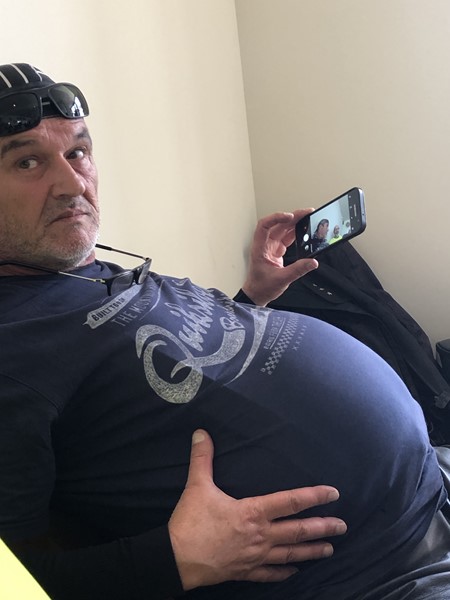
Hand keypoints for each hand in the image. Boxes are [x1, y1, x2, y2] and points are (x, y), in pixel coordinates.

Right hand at [168, 429, 345, 590]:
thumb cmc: (190, 522)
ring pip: (290, 554)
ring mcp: (255, 557)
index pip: (290, 502)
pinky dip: (284, 573)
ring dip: (311, 551)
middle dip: (323, 527)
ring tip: (329, 549)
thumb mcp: (197, 486)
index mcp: (252, 512)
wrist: (175, 559)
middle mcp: (260, 535)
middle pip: (298, 531)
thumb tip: (201, 432)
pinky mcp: (244, 572)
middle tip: (343, 526)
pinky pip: (270, 574)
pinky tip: (295, 572)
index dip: (314, 496)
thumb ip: (202, 458)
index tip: (334, 494)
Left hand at [241, 209, 317, 305]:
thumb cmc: (261, 287)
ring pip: (283, 229)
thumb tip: (312, 262)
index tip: (289, 216)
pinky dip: (296, 233)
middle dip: (293, 217)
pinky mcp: (277, 250)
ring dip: (296, 223)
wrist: (257, 294)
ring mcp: (271, 246)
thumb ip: (297, 270)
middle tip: (307, 213)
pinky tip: (305, 230)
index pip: (264, 226)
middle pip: (278, 224)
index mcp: (260, 248)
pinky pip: (287, 237)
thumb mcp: (281, 280)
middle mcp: (264, 244)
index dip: (276, 218)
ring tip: (309, 218)